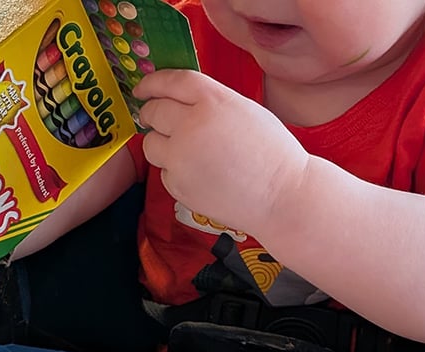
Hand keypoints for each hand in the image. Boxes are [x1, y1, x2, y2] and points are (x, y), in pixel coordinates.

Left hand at [133, 70, 308, 237]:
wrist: (281, 197)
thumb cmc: (271, 154)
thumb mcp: (243, 109)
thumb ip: (210, 101)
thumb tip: (179, 102)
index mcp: (212, 101)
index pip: (171, 82)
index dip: (152, 83)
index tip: (143, 88)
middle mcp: (191, 126)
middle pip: (154, 112)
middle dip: (152, 114)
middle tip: (157, 119)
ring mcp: (182, 159)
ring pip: (151, 144)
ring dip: (161, 144)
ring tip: (187, 152)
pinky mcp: (179, 186)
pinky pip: (164, 172)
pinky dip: (175, 172)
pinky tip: (201, 175)